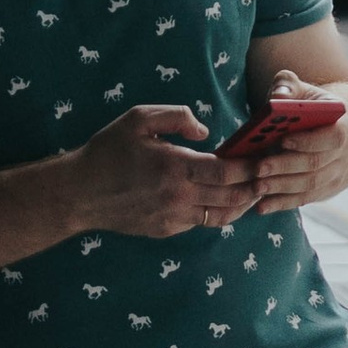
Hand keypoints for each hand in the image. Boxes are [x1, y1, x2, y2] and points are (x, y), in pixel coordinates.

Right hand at [57, 102, 263, 240]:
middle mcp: (178, 197)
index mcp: (175, 167)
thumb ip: (176, 117)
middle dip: (254, 187)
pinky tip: (221, 201)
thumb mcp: (138, 119)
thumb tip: (205, 132)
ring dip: (240, 205)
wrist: (78, 193)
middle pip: (231, 197)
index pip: (227, 172)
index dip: (250, 167)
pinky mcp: (165, 230)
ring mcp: (173, 218)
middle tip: (268, 177)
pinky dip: (216, 212)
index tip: (264, 159)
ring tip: (252, 192)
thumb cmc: (107, 151)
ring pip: (220, 216)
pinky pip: (200, 222)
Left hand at [247, 71, 347, 213]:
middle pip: (316, 163)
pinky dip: (283, 203)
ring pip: (310, 185)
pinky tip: (261, 206)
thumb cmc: (304, 103)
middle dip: (285, 167)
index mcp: (343, 120)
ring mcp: (338, 171)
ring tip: (257, 187)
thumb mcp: (296, 88)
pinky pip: (305, 199)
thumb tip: (280, 96)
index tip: (281, 140)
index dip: (308, 140)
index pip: (333, 135)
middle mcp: (346, 149)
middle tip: (258, 169)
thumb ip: (286, 85)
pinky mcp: (326, 188)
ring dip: (282, 187)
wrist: (322, 123)